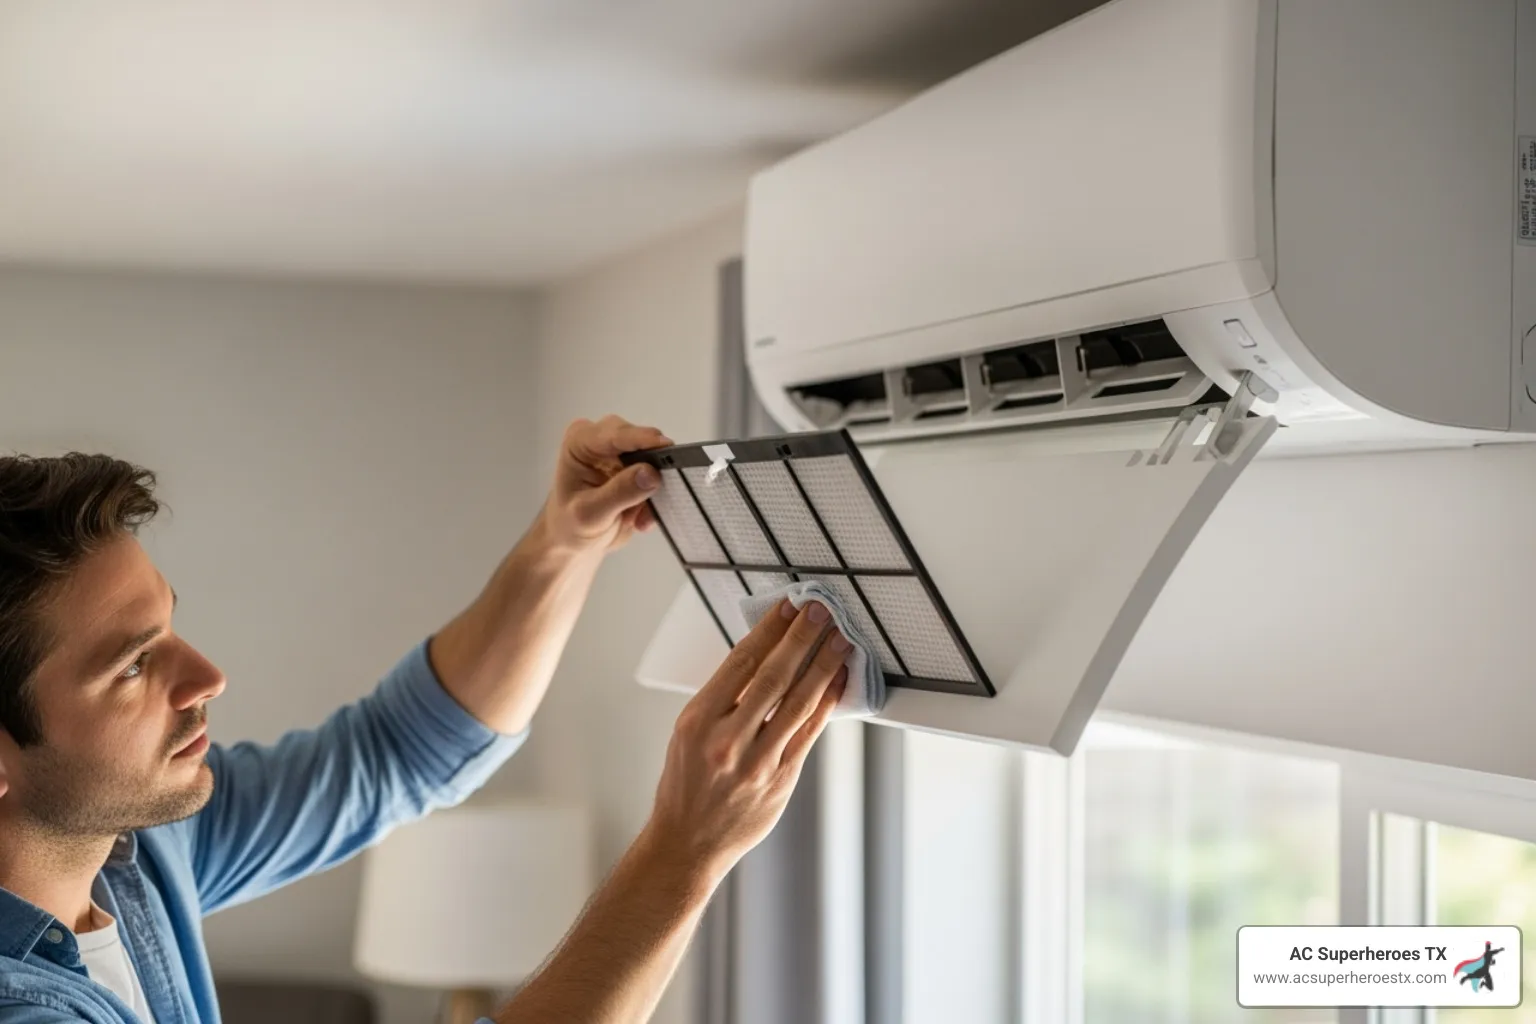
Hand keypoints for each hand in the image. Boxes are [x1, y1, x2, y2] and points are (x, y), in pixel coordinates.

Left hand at [540, 415, 671, 556]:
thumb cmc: (569, 526)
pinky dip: (654, 499)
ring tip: (640, 517)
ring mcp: (622, 454)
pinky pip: (658, 477)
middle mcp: (602, 440)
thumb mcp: (590, 515)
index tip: (665, 446)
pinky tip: (639, 519)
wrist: (573, 543)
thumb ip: (620, 492)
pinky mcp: (638, 469)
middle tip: (654, 493)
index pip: (615, 434)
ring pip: (653, 458)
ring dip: (653, 488)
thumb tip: (651, 473)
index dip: (642, 439)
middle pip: (638, 440)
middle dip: (650, 466)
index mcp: (580, 442)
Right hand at [644, 600, 849, 879]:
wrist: (688, 841)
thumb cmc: (685, 783)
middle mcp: (727, 740)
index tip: (787, 606)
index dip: (769, 629)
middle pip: (774, 676)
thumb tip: (763, 654)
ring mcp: (757, 762)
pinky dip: (826, 703)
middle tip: (821, 610)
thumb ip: (723, 698)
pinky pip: (810, 733)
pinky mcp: (781, 780)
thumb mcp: (687, 732)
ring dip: (823, 665)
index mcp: (698, 721)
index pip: (741, 662)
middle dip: (801, 637)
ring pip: (799, 702)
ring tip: (840, 639)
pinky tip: (837, 682)